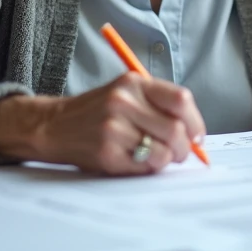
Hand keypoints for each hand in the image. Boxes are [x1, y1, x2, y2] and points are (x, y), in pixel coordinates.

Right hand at [0, 73, 205, 174]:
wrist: (54, 125)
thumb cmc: (97, 112)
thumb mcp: (125, 93)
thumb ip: (158, 105)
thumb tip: (195, 133)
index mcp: (133, 82)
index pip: (180, 100)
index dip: (195, 122)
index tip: (197, 135)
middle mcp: (123, 101)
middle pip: (175, 130)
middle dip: (184, 148)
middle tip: (180, 154)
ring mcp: (113, 127)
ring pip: (163, 152)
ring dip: (166, 160)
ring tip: (155, 157)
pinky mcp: (107, 152)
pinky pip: (144, 166)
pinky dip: (148, 168)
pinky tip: (136, 161)